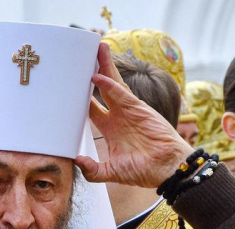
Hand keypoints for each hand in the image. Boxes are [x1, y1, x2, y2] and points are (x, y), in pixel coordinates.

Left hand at [75, 43, 193, 188]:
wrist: (166, 169)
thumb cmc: (143, 171)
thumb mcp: (111, 172)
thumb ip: (93, 170)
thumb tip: (76, 162)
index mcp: (111, 129)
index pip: (92, 108)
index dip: (80, 98)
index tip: (69, 88)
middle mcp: (119, 116)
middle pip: (102, 89)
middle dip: (93, 74)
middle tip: (81, 59)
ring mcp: (129, 110)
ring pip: (112, 83)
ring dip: (104, 67)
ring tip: (96, 50)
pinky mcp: (138, 108)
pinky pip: (120, 93)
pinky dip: (109, 83)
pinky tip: (97, 76)